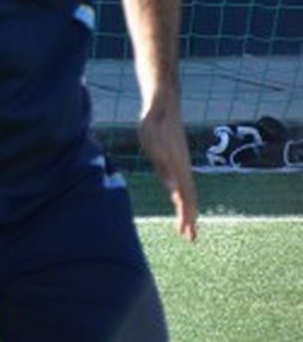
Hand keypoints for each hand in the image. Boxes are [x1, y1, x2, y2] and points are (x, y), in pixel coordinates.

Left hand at [139, 100, 197, 242]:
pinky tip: (178, 199)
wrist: (162, 105)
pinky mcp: (175, 158)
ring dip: (187, 209)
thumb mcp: (153, 145)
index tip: (187, 234)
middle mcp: (183, 168)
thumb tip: (174, 192)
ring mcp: (180, 163)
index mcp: (179, 168)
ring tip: (185, 226)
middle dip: (189, 219)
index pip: (186, 198)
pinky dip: (182, 195)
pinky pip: (182, 182)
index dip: (187, 216)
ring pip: (186, 191)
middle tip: (190, 238)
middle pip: (189, 198)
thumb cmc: (154, 124)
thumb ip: (163, 167)